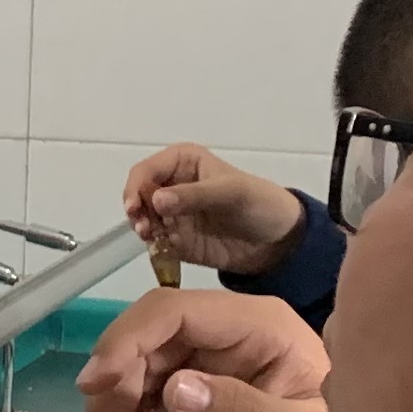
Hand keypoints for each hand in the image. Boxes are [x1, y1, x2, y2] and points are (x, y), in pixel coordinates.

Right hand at [74, 289, 329, 411]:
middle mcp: (226, 333)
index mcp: (260, 325)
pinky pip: (137, 397)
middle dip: (114, 392)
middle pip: (144, 340)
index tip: (97, 385)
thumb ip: (241, 410)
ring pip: (131, 371)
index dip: (129, 340)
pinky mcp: (190, 389)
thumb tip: (175, 388)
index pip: (178, 312)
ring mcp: (205, 360)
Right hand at [120, 145, 307, 276]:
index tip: (134, 206)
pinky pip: (155, 242)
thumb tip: (156, 200)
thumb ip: (194, 195)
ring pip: (142, 219)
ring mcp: (172, 215)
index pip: (147, 169)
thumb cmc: (259, 203)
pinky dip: (153, 245)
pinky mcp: (176, 240)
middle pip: (138, 194)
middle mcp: (172, 186)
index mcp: (183, 162)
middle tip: (143, 226)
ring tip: (150, 237)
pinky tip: (160, 248)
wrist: (278, 241)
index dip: (136, 186)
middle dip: (135, 209)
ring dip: (141, 227)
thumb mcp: (231, 192)